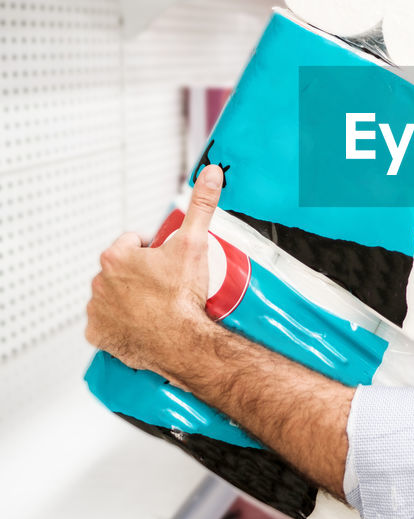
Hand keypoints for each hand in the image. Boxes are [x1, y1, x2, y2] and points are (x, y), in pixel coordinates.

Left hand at [85, 164, 223, 380]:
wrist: (182, 343)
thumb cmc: (183, 297)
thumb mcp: (195, 243)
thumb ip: (201, 205)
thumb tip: (211, 175)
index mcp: (117, 256)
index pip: (133, 243)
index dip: (153, 252)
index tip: (167, 265)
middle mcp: (100, 281)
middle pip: (122, 270)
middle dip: (140, 276)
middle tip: (166, 287)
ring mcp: (97, 309)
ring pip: (113, 296)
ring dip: (128, 299)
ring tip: (155, 308)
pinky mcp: (97, 334)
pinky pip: (104, 326)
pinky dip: (117, 326)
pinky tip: (137, 326)